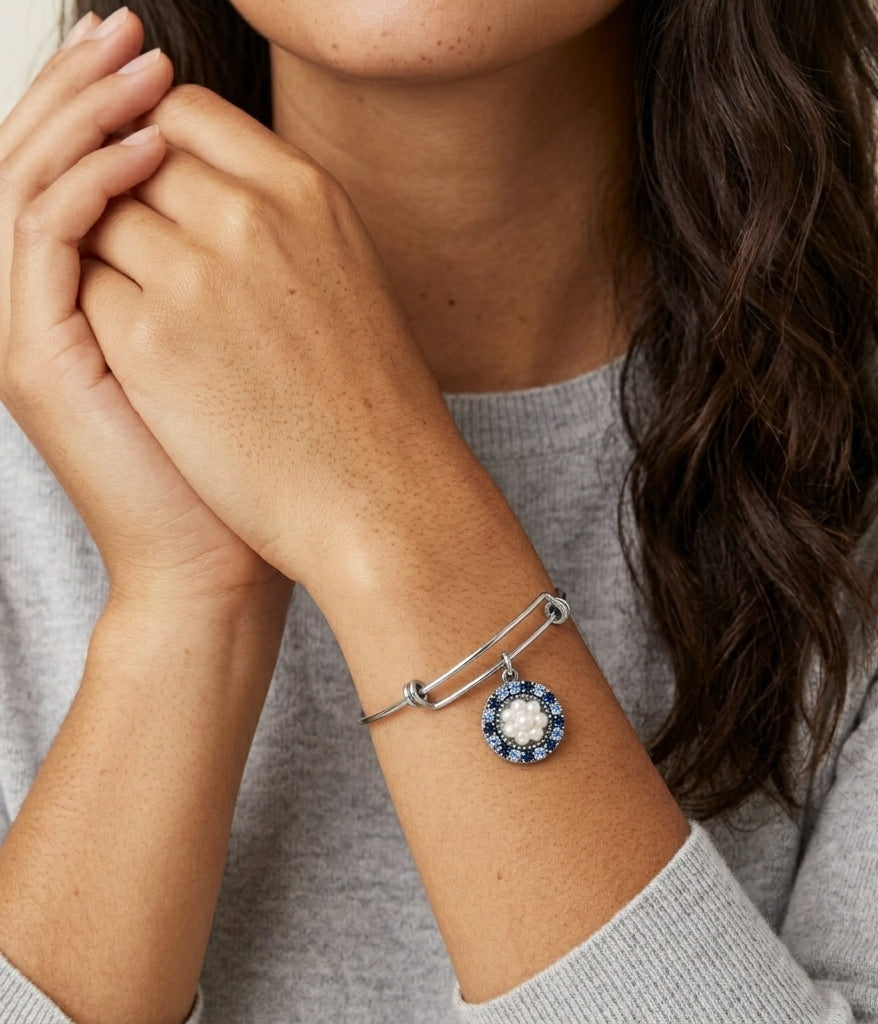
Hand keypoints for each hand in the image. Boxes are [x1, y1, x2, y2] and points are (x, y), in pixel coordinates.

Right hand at [0, 10, 285, 608]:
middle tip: (130, 28)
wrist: (223, 559)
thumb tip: (241, 187)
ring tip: (141, 62)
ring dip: (82, 112)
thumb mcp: (231, 342)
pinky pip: (46, 236)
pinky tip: (144, 145)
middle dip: (83, 85)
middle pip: (38, 158)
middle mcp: (44, 301)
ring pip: (29, 181)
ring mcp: (30, 327)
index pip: (74, 169)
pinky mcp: (35, 354)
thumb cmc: (247, 457)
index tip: (164, 59)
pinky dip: (88, 180)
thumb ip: (215, 269)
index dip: (105, 104)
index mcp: (86, 293)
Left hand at [78, 84, 472, 589]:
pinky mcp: (152, 343)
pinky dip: (103, 317)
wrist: (382, 498)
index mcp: (307, 192)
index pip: (186, 111)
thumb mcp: (347, 274)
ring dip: (109, 260)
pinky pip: (86, 290)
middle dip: (129, 203)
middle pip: (130, 159)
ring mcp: (195, 277)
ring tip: (154, 316)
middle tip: (151, 263)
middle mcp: (251, 217)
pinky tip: (150, 361)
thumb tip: (198, 180)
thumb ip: (276, 215)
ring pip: (94, 220)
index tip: (160, 190)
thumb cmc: (371, 402)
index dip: (157, 144)